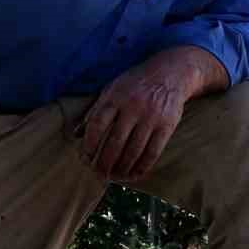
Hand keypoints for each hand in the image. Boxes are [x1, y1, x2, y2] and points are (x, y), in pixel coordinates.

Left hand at [78, 48, 227, 180]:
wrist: (172, 72)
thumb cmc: (136, 83)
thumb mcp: (113, 88)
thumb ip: (96, 110)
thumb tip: (76, 133)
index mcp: (116, 96)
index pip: (98, 124)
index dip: (89, 144)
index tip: (85, 158)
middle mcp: (133, 106)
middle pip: (115, 141)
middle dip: (105, 162)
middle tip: (99, 174)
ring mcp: (151, 116)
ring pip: (134, 150)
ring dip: (122, 168)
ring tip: (115, 176)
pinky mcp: (167, 125)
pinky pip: (153, 151)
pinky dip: (143, 166)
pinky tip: (135, 174)